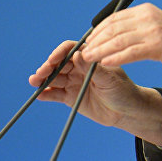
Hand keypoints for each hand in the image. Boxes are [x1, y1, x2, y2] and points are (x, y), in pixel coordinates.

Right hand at [29, 40, 161, 145]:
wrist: (126, 112)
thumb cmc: (123, 90)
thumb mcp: (110, 78)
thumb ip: (93, 68)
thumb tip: (78, 54)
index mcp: (89, 57)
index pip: (70, 50)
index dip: (59, 53)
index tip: (53, 60)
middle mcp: (78, 67)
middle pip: (59, 64)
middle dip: (48, 67)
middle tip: (41, 73)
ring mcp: (73, 82)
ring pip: (55, 78)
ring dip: (43, 79)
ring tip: (34, 82)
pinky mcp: (70, 97)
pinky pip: (56, 94)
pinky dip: (47, 94)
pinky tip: (40, 95)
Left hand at [81, 3, 161, 73]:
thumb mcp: (157, 26)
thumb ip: (138, 27)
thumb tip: (117, 35)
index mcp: (145, 11)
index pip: (114, 18)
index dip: (98, 30)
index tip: (88, 41)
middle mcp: (147, 18)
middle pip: (113, 28)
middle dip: (95, 41)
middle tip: (84, 52)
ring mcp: (153, 31)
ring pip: (118, 40)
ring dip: (100, 50)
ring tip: (89, 59)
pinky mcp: (158, 46)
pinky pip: (131, 52)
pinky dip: (116, 58)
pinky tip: (105, 64)